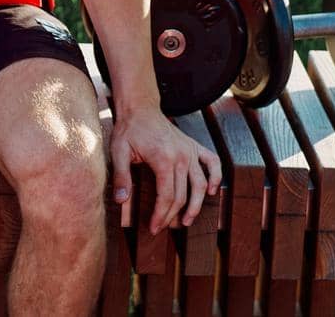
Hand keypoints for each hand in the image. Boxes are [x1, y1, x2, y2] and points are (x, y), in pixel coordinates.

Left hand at [109, 110, 221, 233]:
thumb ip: (121, 177)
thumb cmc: (129, 129)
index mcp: (163, 158)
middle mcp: (181, 156)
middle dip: (173, 215)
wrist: (141, 107)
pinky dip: (216, 177)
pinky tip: (212, 192)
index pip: (166, 196)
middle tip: (164, 227)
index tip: (154, 227)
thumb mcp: (118, 151)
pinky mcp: (194, 146)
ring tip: (187, 220)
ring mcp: (190, 150)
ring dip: (196, 205)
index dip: (161, 215)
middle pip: (182, 195)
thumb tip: (120, 201)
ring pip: (200, 185)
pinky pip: (213, 163)